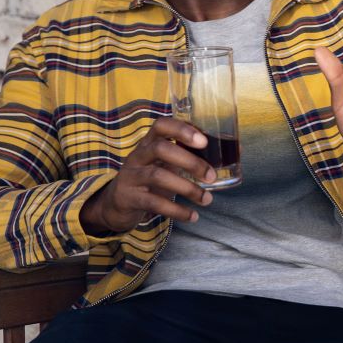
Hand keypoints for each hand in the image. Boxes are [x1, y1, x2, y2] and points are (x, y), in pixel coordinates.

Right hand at [79, 117, 215, 235]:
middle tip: (211, 176)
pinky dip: (176, 210)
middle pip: (161, 149)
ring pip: (158, 176)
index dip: (181, 129)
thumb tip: (227, 153)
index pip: (161, 125)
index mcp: (148, 143)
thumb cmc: (147, 180)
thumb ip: (185, 157)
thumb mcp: (162, 164)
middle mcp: (137, 156)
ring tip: (207, 200)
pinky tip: (192, 216)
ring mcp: (130, 177)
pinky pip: (153, 203)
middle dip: (190, 162)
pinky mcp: (128, 198)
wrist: (114, 204)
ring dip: (187, 188)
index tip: (204, 141)